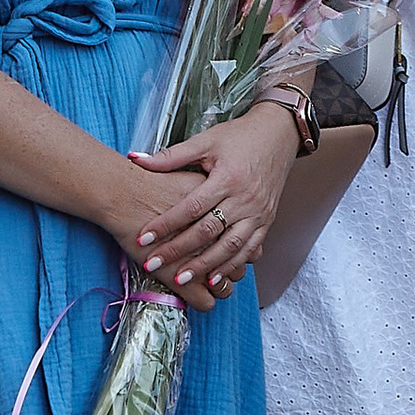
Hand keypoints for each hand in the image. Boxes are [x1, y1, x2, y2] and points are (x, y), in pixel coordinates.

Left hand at [126, 106, 298, 303]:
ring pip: (230, 246)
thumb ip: (171, 155)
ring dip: (205, 265)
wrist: (279, 135)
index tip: (143, 237)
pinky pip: (250, 249)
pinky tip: (214, 278)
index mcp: (227, 178)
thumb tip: (134, 158)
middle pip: (208, 231)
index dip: (166, 223)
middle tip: (153, 263)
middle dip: (179, 250)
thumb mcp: (206, 141)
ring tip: (181, 280)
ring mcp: (258, 213)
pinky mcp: (267, 220)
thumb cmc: (240, 137)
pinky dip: (232, 266)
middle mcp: (244, 199)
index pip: (191, 207)